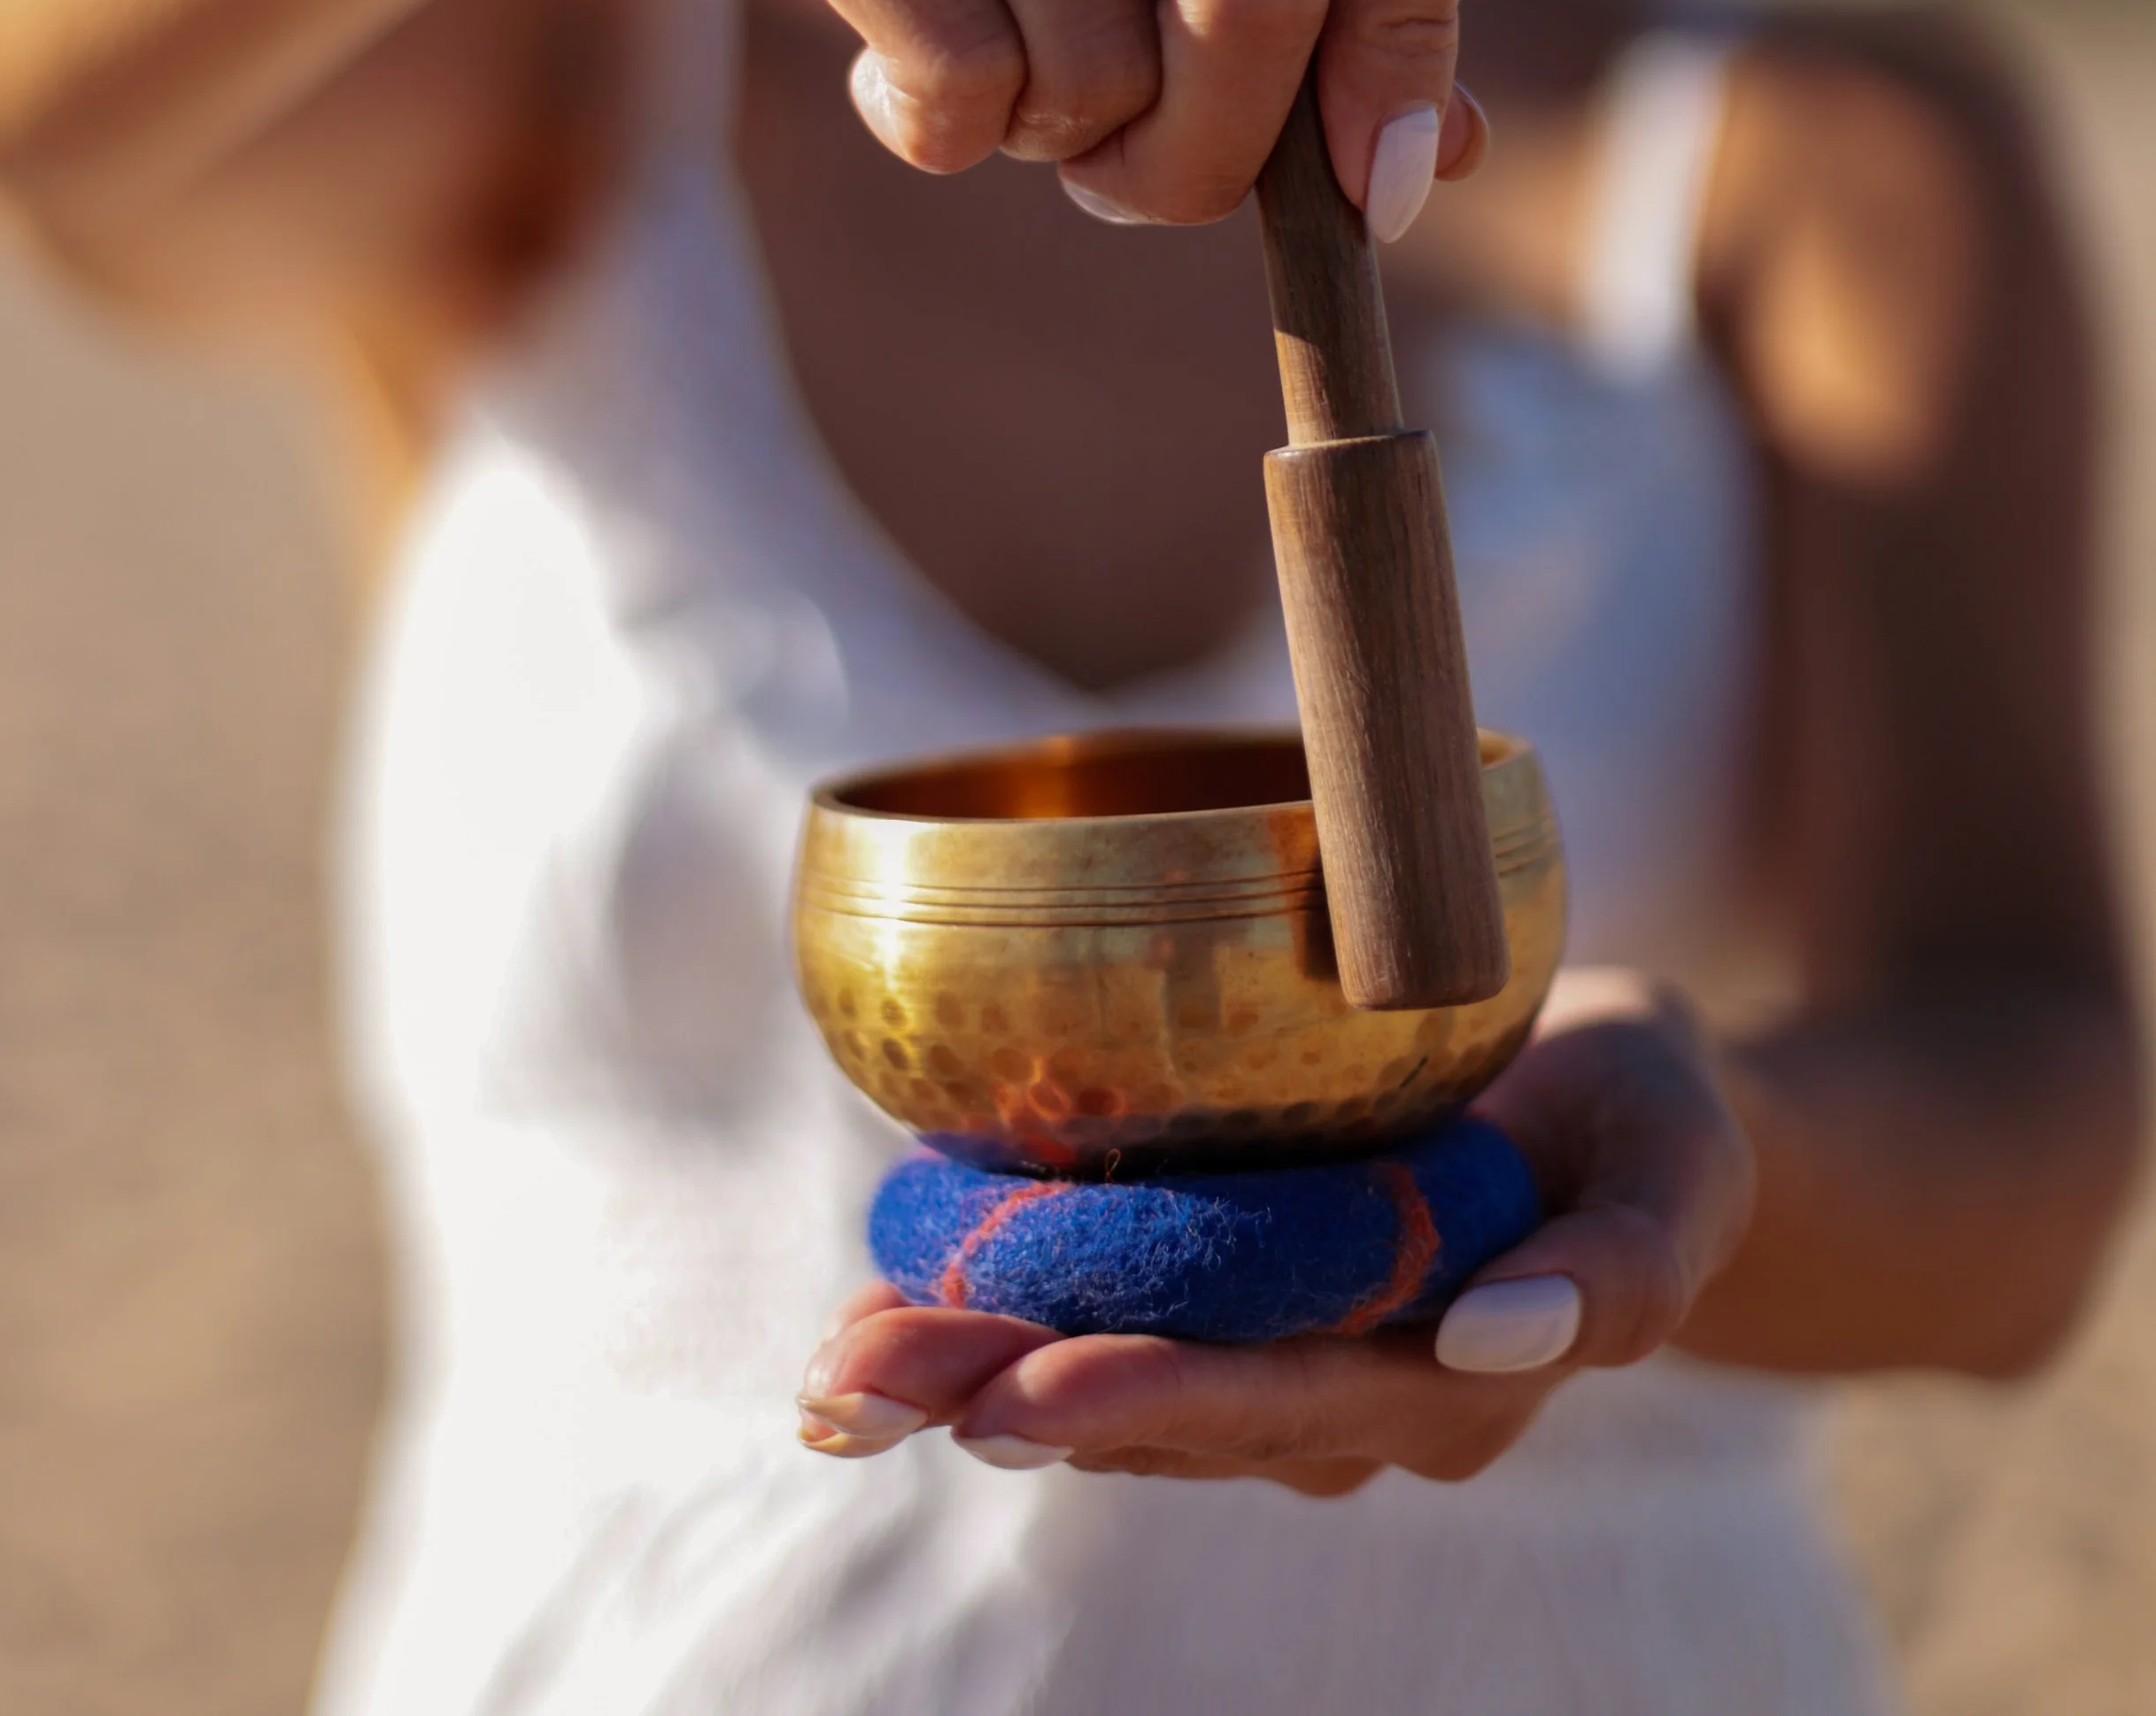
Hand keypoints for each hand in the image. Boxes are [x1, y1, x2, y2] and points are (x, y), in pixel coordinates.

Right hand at [436, 0, 1492, 226]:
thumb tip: (1436, 158)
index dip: (1415, 32)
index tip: (1369, 173)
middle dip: (1214, 151)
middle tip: (1135, 178)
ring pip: (1094, 56)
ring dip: (1052, 134)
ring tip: (987, 74)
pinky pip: (949, 72)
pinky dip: (940, 130)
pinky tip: (891, 78)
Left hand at [795, 983, 1753, 1496]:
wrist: (1624, 1112)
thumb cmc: (1657, 1125)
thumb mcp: (1681, 1169)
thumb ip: (1623, 1266)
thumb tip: (1504, 1334)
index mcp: (1448, 1383)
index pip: (1284, 1398)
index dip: (1151, 1398)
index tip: (1023, 1399)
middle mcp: (1344, 1396)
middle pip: (1161, 1407)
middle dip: (1003, 1395)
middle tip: (861, 1384)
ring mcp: (1279, 1350)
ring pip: (1109, 1375)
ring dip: (969, 1367)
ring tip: (837, 1365)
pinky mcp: (1230, 1286)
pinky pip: (1103, 1313)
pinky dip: (994, 1309)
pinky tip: (880, 1307)